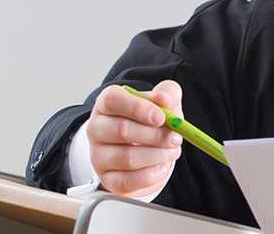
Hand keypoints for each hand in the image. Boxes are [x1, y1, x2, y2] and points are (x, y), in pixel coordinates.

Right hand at [86, 80, 183, 196]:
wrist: (144, 148)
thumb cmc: (150, 120)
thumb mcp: (161, 101)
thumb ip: (167, 94)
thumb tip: (164, 100)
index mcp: (107, 104)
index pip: (113, 100)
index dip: (138, 108)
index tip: (161, 117)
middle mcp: (96, 128)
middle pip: (121, 130)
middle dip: (156, 136)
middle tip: (176, 138)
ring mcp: (98, 155)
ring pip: (127, 157)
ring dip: (158, 155)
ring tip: (173, 151)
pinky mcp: (107, 179)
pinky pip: (129, 180)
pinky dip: (152, 174)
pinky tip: (163, 166)